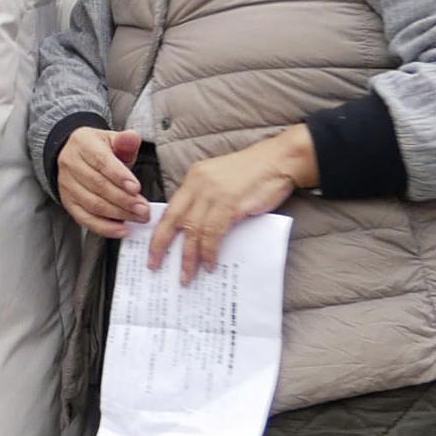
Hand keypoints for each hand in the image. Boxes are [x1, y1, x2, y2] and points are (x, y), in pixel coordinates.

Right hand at [56, 125, 151, 237]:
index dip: (120, 176)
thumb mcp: (112, 139)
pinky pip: (85, 219)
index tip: (136, 188)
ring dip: (118, 214)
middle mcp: (71, 164)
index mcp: (83, 143)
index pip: (101, 161)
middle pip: (98, 186)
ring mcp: (67, 185)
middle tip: (144, 209)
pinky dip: (105, 227)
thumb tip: (132, 138)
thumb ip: (125, 140)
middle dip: (124, 200)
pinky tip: (122, 229)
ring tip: (138, 217)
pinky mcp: (68, 203)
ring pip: (93, 204)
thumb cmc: (99, 148)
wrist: (75, 155)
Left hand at [145, 128, 313, 282]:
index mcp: (195, 177)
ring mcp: (214, 193)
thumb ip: (208, 201)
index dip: (160, 231)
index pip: (171, 208)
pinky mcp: (230, 203)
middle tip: (155, 265)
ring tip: (187, 275)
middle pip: (173, 219)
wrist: (281, 160)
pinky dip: (209, 251)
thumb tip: (198, 232)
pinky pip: (213, 233)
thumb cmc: (256, 173)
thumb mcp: (222, 182)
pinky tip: (209, 263)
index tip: (153, 250)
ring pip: (193, 230)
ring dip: (189, 256)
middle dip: (161, 245)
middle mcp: (199, 183)